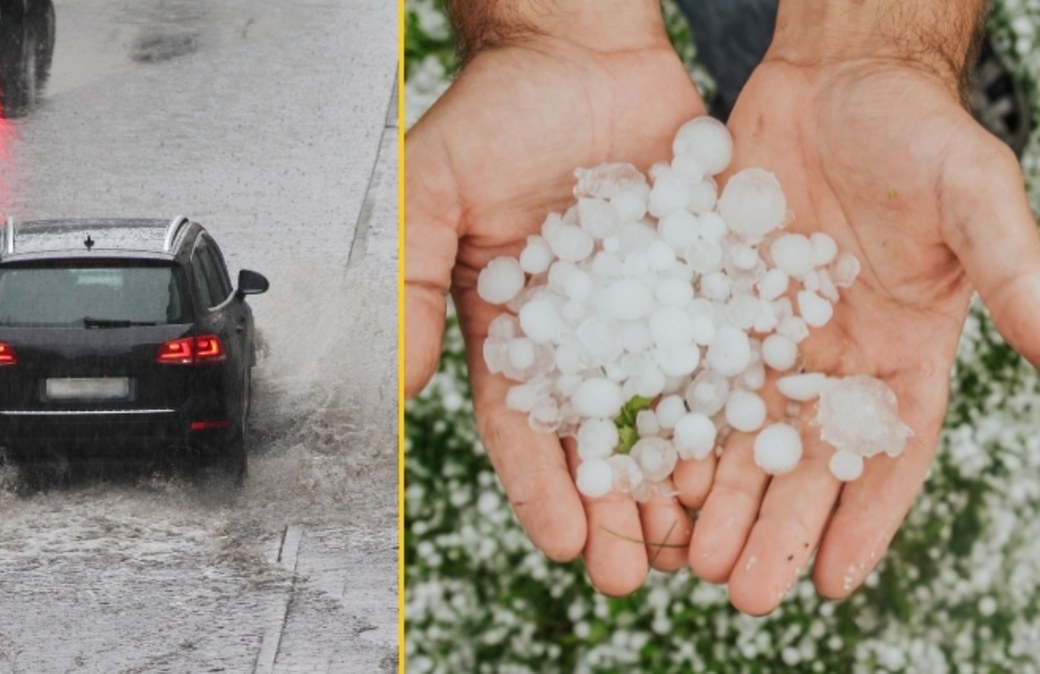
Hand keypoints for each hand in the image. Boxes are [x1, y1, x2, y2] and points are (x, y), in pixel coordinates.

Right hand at [406, 21, 705, 592]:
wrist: (581, 53)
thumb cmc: (496, 115)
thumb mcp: (431, 191)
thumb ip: (409, 280)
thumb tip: (398, 381)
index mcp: (511, 329)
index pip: (522, 425)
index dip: (541, 486)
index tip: (564, 542)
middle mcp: (581, 333)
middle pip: (598, 438)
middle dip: (614, 509)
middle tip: (635, 570)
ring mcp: (645, 311)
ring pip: (665, 410)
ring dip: (679, 476)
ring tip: (699, 535)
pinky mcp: (701, 282)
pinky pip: (720, 349)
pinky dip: (734, 404)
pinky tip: (753, 449)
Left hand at [675, 55, 1039, 613]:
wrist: (833, 80)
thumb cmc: (916, 132)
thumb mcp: (973, 198)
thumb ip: (1015, 272)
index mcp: (904, 353)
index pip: (889, 455)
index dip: (865, 520)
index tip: (833, 584)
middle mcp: (833, 359)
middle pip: (803, 463)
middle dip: (775, 528)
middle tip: (738, 593)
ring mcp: (769, 336)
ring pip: (740, 434)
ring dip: (718, 499)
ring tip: (686, 556)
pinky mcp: (715, 308)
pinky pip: (690, 377)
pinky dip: (673, 428)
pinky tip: (648, 473)